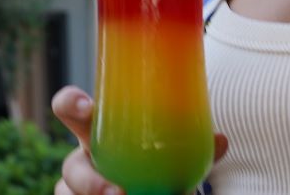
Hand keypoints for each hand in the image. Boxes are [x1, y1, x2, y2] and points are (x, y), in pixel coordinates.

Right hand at [51, 85, 228, 194]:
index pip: (70, 108)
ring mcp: (77, 189)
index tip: (87, 106)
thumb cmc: (152, 164)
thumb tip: (220, 140)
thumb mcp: (170, 154)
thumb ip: (192, 147)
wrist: (150, 190)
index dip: (70, 103)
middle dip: (88, 181)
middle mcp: (81, 161)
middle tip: (117, 192)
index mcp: (98, 132)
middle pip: (69, 168)